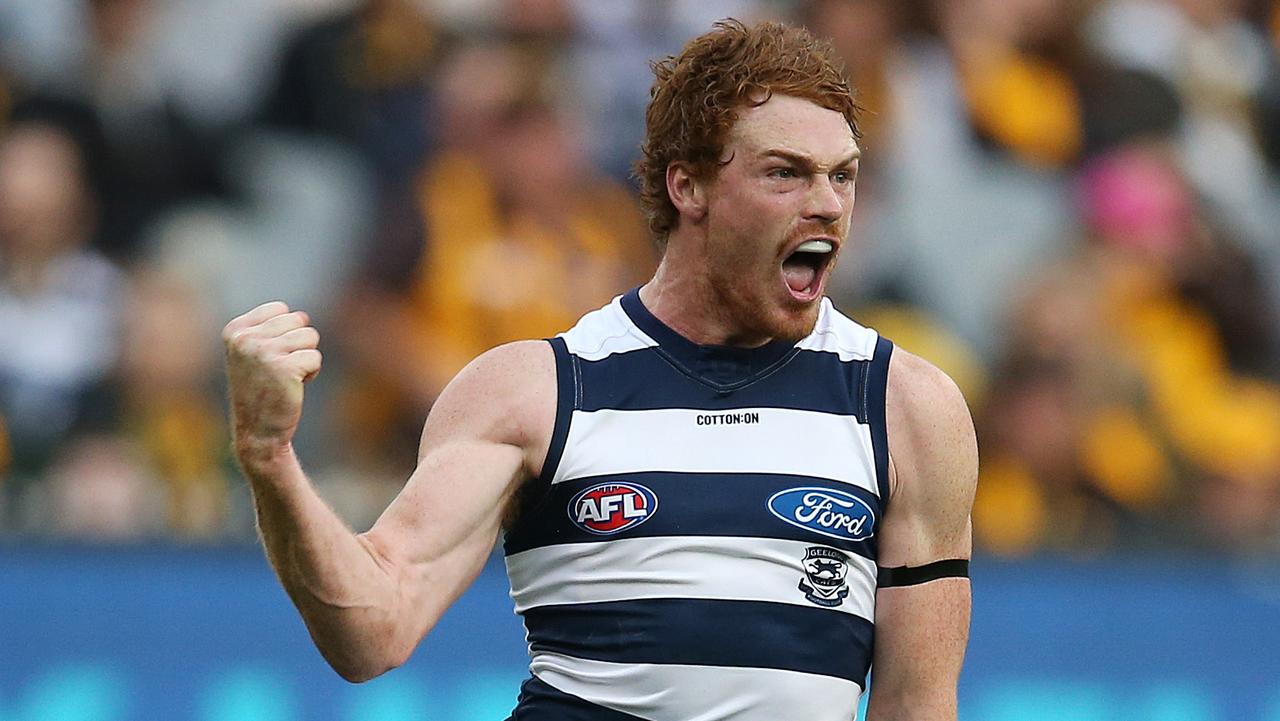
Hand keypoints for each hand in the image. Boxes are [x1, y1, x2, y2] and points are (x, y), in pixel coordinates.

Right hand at [223, 301, 321, 467]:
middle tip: (279, 370)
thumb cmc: (260, 389)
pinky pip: (315, 357)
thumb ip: (270, 328)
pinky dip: (311, 373)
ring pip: (310, 336)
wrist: (258, 432)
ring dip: (305, 358)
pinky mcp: (285, 368)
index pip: (280, 309)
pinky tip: (293, 387)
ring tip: (285, 378)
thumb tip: (302, 315)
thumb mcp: (252, 353)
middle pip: (298, 320)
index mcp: (234, 330)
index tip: (269, 357)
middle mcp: (245, 339)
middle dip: (298, 344)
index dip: (285, 332)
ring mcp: (264, 352)